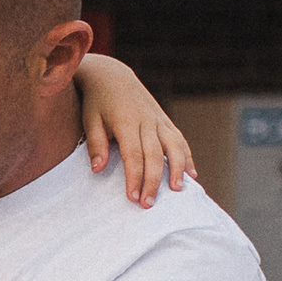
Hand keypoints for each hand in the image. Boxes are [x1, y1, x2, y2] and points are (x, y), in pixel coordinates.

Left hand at [77, 56, 194, 204]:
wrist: (112, 76)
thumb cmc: (97, 102)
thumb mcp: (90, 120)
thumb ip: (95, 144)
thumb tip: (98, 169)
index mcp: (126, 121)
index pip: (133, 154)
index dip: (134, 177)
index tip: (132, 198)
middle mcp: (146, 121)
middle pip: (154, 155)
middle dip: (153, 181)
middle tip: (148, 204)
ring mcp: (159, 120)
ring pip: (174, 146)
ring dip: (177, 169)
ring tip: (177, 190)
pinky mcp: (165, 120)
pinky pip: (180, 139)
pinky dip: (187, 156)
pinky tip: (191, 174)